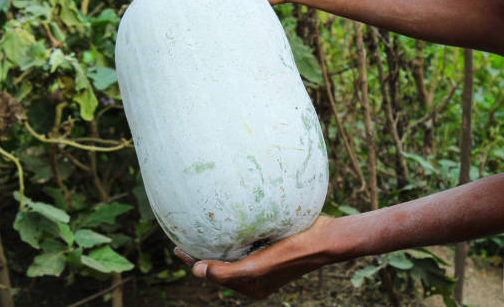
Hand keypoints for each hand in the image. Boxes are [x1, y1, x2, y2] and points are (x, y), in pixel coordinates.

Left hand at [174, 216, 337, 299]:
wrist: (325, 238)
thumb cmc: (291, 254)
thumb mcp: (255, 267)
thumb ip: (226, 272)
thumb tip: (196, 271)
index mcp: (252, 286)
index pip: (216, 275)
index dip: (195, 262)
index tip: (178, 247)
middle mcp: (256, 274)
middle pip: (222, 262)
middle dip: (203, 251)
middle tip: (182, 235)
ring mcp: (264, 258)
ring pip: (233, 250)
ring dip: (217, 240)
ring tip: (200, 226)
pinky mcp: (271, 243)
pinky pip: (245, 239)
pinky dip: (233, 232)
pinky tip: (225, 217)